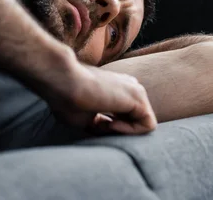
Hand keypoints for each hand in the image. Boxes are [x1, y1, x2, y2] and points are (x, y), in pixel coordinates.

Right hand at [42, 62, 156, 134]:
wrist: (64, 80)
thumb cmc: (67, 98)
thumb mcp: (85, 117)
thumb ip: (101, 124)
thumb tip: (108, 131)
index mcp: (118, 90)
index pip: (126, 117)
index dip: (110, 128)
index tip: (95, 124)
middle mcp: (130, 88)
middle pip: (136, 121)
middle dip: (119, 130)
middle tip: (100, 125)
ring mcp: (136, 90)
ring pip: (143, 124)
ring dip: (123, 131)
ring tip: (104, 123)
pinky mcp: (139, 97)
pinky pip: (148, 125)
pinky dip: (130, 132)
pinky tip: (111, 124)